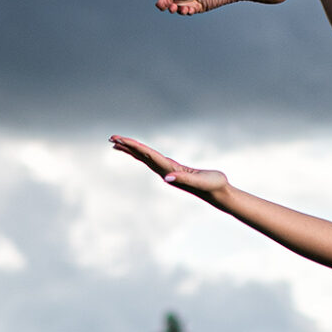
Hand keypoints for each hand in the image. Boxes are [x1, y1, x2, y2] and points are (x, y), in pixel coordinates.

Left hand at [111, 135, 228, 201]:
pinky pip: (154, 159)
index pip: (146, 155)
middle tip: (111, 138)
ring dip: (132, 150)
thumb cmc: (212, 186)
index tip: (119, 139)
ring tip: (118, 144)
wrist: (219, 194)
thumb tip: (165, 178)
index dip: (133, 146)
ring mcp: (168, 171)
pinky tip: (140, 152)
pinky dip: (144, 153)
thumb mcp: (199, 181)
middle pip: (141, 156)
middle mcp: (165, 171)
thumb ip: (183, 179)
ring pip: (145, 158)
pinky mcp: (174, 170)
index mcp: (168, 170)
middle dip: (127, 146)